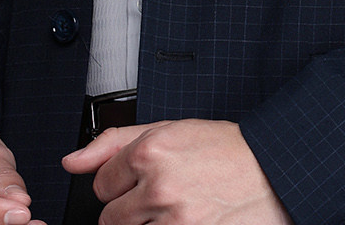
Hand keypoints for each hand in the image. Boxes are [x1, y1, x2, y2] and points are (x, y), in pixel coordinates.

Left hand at [63, 118, 291, 224]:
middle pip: (111, 217)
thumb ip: (114, 142)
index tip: (145, 179)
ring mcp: (173, 220)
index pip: (102, 183)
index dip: (123, 182)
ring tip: (179, 207)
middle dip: (132, 208)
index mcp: (151, 152)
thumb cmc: (225, 150)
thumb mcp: (171, 130)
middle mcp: (158, 187)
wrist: (273, 170)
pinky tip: (186, 218)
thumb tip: (71, 161)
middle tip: (164, 195)